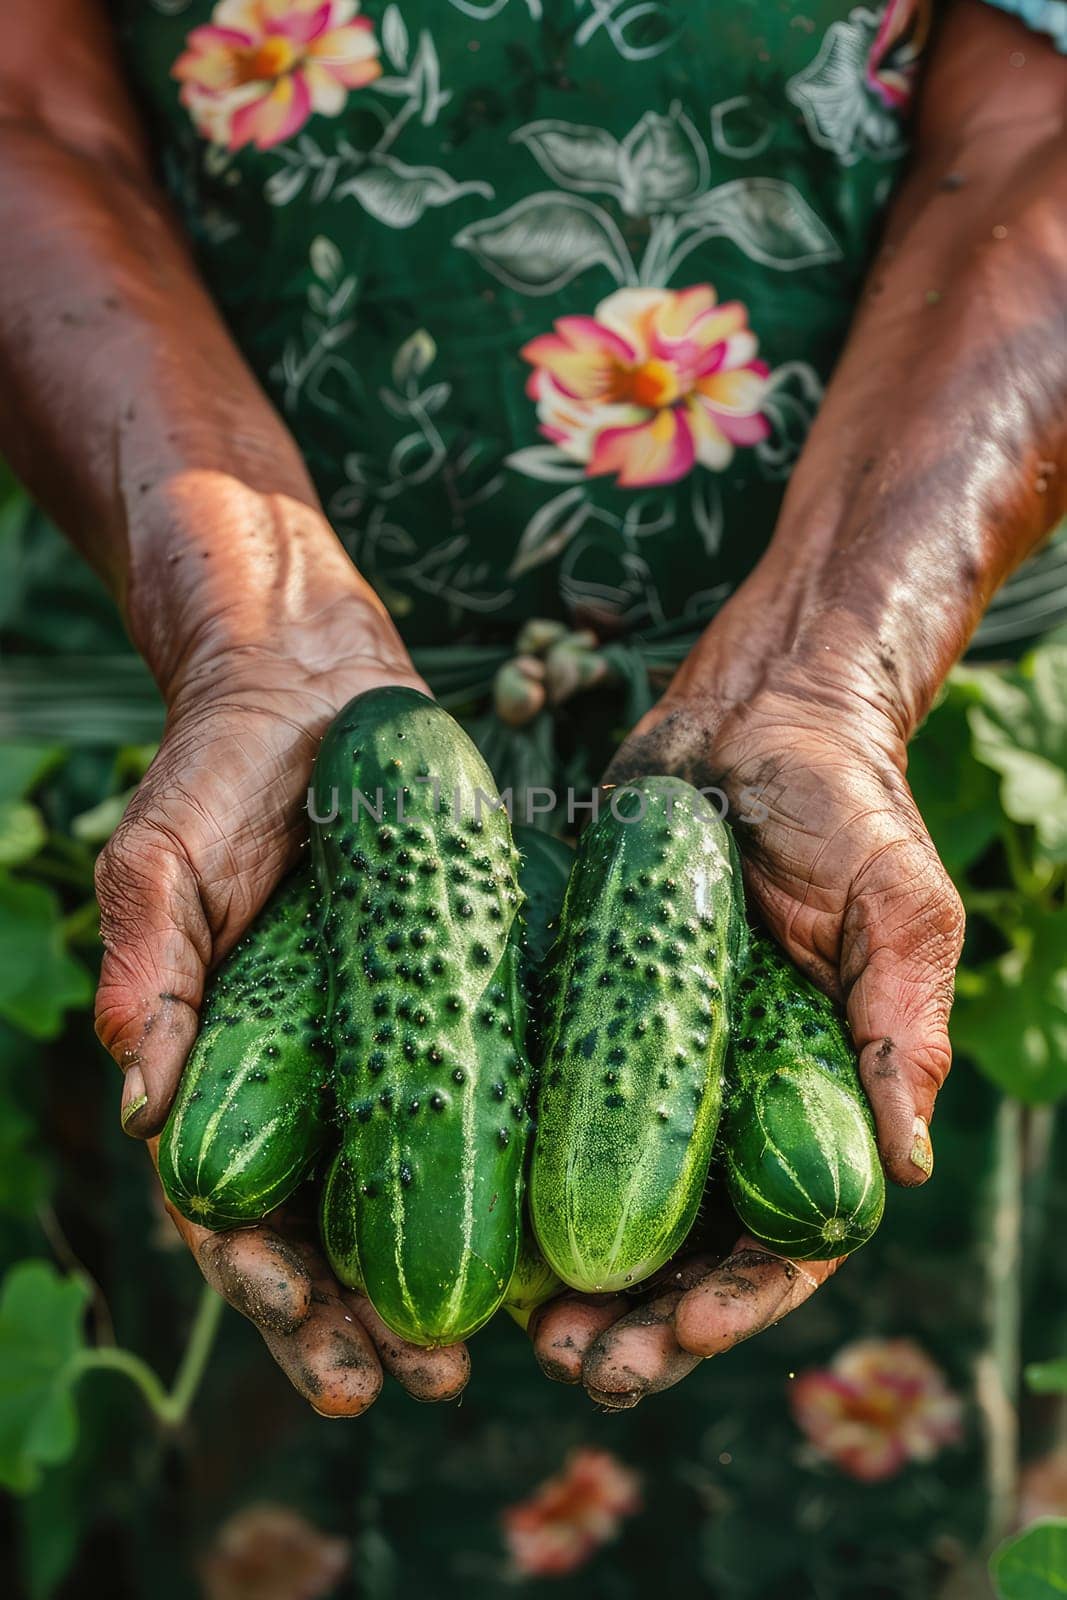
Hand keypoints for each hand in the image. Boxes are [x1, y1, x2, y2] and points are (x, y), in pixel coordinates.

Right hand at [94, 502, 469, 1410]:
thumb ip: (149, 955)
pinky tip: (548, 1219)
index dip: (273, 1289)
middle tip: (427, 1383)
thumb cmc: (221, 765)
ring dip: (441, 1268)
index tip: (329, 1351)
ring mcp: (379, 1034)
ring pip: (410, 1177)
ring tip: (490, 1347)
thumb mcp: (164, 850)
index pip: (233, 1207)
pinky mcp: (450, 989)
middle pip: (325, 1221)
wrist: (313, 688)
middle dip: (364, 1314)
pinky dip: (504, 1160)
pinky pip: (479, 1084)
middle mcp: (303, 1066)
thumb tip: (138, 1095)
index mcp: (222, 1058)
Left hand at [527, 606, 963, 1406]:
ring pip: (606, 1199)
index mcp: (817, 1099)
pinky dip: (511, 1169)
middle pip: (685, 1246)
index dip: (736, 1301)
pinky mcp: (584, 1012)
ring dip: (566, 1275)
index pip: (786, 1237)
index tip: (675, 1333)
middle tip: (573, 1361)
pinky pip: (546, 1105)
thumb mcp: (895, 905)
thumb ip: (901, 1026)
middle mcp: (732, 1101)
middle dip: (638, 1320)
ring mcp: (652, 1062)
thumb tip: (911, 1168)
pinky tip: (458, 1208)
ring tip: (514, 1327)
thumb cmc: (843, 803)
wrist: (750, 715)